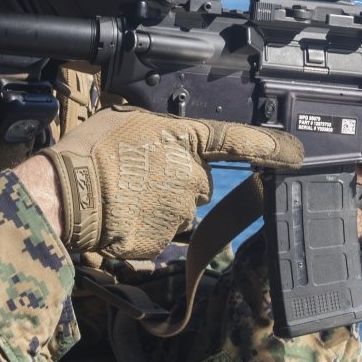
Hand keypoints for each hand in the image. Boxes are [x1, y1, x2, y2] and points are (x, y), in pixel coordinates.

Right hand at [40, 106, 304, 259]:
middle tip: (138, 177)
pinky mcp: (164, 240)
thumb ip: (158, 131)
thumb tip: (163, 139)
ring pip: (180, 211)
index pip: (239, 141)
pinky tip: (122, 218)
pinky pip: (162, 235)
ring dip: (160, 207)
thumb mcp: (126, 121)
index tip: (297, 154)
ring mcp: (180, 211)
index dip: (272, 148)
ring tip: (124, 198)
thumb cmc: (89, 152)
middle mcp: (191, 175)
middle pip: (199, 182)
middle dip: (177, 183)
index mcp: (184, 139)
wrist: (64, 196)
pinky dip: (145, 229)